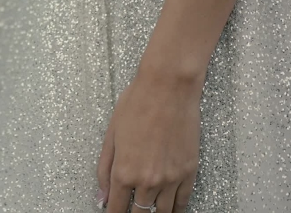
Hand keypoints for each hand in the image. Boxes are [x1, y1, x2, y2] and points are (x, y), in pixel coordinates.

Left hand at [96, 63, 201, 212]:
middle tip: (129, 210)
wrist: (168, 89)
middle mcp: (148, 181)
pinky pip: (183, 201)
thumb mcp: (111, 136)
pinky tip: (169, 207)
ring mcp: (171, 178)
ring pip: (163, 212)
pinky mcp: (189, 171)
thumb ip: (104, 170)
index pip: (117, 208)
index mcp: (124, 172)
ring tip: (147, 209)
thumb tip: (101, 196)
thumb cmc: (137, 105)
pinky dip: (175, 207)